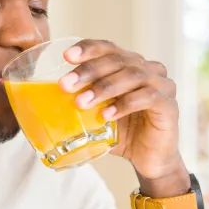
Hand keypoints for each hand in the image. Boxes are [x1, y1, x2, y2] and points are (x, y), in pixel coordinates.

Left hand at [59, 39, 189, 195]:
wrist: (149, 160)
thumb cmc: (122, 133)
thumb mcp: (97, 114)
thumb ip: (79, 102)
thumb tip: (38, 102)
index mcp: (130, 64)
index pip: (108, 48)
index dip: (88, 49)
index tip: (66, 56)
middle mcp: (148, 69)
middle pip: (117, 60)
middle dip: (89, 70)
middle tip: (65, 85)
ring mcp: (162, 85)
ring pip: (132, 76)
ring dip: (103, 88)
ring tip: (81, 102)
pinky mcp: (169, 105)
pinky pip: (147, 98)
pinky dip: (124, 105)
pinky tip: (106, 115)